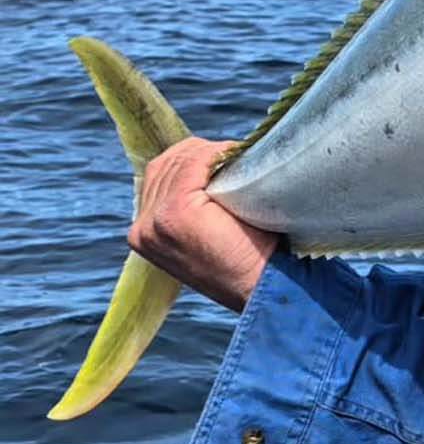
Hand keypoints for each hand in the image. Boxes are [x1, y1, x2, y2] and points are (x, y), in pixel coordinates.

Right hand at [128, 137, 278, 311]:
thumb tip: (211, 161)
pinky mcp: (176, 213)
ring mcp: (155, 220)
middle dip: (203, 155)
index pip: (161, 173)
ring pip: (181, 160)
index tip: (225, 160)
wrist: (262, 288)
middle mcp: (142, 227)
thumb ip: (194, 203)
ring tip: (238, 161)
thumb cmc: (249, 258)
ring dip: (212, 155)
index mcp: (144, 232)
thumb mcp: (208, 230)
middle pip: (168, 162)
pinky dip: (216, 156)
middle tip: (235, 157)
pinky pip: (195, 164)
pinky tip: (235, 161)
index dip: (195, 160)